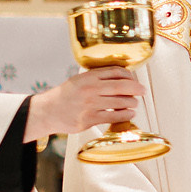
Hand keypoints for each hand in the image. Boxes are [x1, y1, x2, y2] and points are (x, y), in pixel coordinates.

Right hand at [26, 69, 141, 140]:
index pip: (115, 72)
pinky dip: (125, 115)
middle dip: (136, 88)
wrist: (47, 111)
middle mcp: (90, 89)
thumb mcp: (78, 80)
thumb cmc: (64, 96)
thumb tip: (119, 77)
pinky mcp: (89, 119)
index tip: (134, 79)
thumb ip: (96, 78)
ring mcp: (90, 105)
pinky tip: (129, 114)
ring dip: (131, 103)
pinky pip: (113, 117)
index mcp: (88, 77)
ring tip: (135, 103)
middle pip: (121, 86)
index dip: (129, 75)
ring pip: (119, 102)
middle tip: (143, 90)